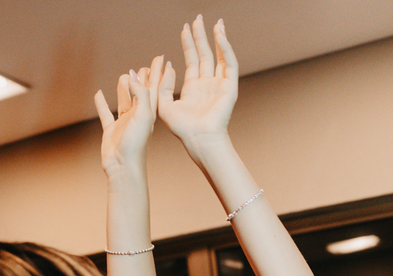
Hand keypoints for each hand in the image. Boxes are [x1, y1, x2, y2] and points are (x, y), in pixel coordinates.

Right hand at [95, 55, 163, 176]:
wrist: (123, 166)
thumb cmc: (136, 144)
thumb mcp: (143, 115)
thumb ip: (140, 94)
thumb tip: (133, 74)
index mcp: (149, 112)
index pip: (154, 87)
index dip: (157, 72)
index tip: (160, 57)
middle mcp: (138, 116)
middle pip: (140, 93)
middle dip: (143, 79)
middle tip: (145, 66)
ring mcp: (124, 123)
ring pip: (124, 101)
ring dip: (124, 89)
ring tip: (124, 76)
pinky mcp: (111, 130)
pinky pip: (105, 114)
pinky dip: (102, 104)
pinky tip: (98, 94)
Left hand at [158, 17, 236, 159]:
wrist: (199, 138)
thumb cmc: (182, 128)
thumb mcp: (164, 105)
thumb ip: (162, 85)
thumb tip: (164, 65)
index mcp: (194, 88)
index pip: (192, 60)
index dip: (188, 44)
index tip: (185, 28)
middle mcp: (208, 84)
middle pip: (205, 54)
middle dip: (201, 36)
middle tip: (198, 19)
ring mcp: (220, 85)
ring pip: (220, 56)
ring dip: (217, 39)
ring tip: (214, 23)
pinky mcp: (230, 87)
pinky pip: (230, 64)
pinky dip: (226, 49)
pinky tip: (220, 36)